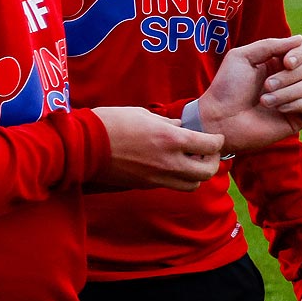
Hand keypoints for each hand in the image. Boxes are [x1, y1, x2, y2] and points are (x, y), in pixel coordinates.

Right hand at [92, 106, 223, 190]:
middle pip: (207, 171)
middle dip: (213, 161)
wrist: (84, 146)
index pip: (210, 145)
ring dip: (197, 174)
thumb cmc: (111, 123)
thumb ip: (167, 123)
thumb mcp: (143, 115)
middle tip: (207, 152)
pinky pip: (172, 185)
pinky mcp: (146, 185)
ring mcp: (158, 177)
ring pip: (193, 185)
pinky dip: (178, 178)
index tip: (215, 137)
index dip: (217, 141)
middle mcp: (170, 162)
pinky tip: (170, 166)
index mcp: (171, 139)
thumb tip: (179, 126)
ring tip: (190, 162)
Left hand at [197, 36, 301, 153]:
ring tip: (265, 101)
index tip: (286, 62)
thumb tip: (301, 39)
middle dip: (290, 76)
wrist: (219, 119)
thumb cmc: (226, 88)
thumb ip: (270, 45)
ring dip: (290, 92)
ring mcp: (297, 98)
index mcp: (278, 62)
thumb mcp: (241, 57)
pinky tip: (281, 109)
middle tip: (267, 86)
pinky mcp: (300, 117)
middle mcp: (290, 78)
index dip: (301, 53)